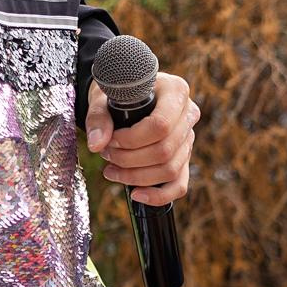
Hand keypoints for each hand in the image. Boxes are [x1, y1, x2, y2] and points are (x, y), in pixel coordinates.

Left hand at [88, 70, 196, 207]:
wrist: (123, 96)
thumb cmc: (115, 93)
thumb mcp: (103, 97)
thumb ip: (98, 118)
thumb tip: (97, 144)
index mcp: (175, 91)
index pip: (161, 125)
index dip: (132, 140)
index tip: (111, 141)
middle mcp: (188, 115)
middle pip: (164, 151)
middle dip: (130, 160)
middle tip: (106, 155)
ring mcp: (189, 138)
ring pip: (170, 170)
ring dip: (137, 177)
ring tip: (112, 170)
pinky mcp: (184, 158)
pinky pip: (179, 184)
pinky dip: (158, 195)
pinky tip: (136, 195)